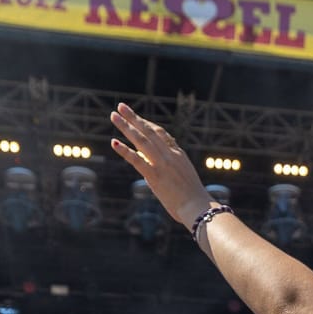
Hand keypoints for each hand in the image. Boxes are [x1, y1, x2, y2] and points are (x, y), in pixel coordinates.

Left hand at [109, 102, 212, 228]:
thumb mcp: (184, 179)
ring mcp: (162, 164)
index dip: (148, 125)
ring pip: (141, 140)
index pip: (162, 134)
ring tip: (114, 115)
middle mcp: (170, 155)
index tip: (137, 118)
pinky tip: (114, 142)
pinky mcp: (154, 176)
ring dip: (126, 126)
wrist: (198, 207)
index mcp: (178, 155)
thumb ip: (171, 172)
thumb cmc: (193, 199)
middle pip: (149, 131)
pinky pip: (137, 160)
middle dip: (134, 117)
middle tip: (121, 106)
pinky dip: (124, 150)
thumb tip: (155, 175)